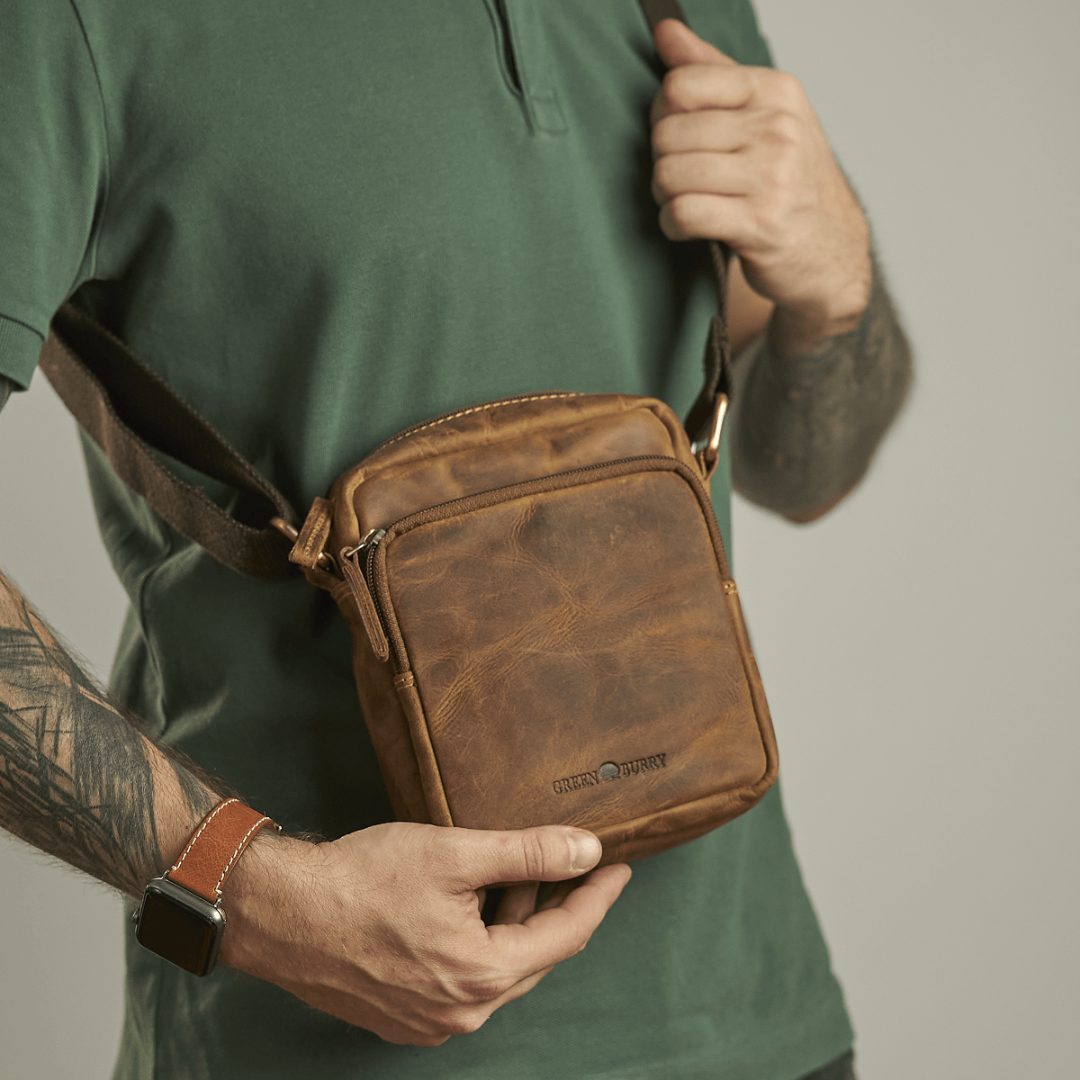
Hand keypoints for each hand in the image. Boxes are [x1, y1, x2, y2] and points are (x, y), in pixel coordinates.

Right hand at [220, 821, 630, 1045]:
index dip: (598, 896)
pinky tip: (474, 907)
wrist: (280, 913)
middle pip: (535, 956)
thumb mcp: (455, 853)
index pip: (567, 936)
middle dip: (560, 909)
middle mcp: (462, 1011)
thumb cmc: (360, 881)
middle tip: (576, 868)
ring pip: (498, 969)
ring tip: (521, 877)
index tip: (619, 868)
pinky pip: (463, 981)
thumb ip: (528, 853)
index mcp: (483, 974)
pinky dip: (480, 944)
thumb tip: (586, 849)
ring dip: (517, 925)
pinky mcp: (403, 1017)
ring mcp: (430, 1021)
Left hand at [650, 19, 870, 354]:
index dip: (663, 114)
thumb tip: (665, 32)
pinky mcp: (759, 223)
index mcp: (775, 92)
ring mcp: (772, 177)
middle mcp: (778, 129)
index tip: (677, 135)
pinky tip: (686, 226)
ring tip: (684, 201)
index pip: (681, 85)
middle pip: (668, 134)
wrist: (829, 250)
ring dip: (664, 196)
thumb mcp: (763, 116)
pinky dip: (672, 224)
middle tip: (680, 178)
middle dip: (662, 160)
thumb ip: (711, 72)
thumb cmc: (789, 182)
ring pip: (671, 174)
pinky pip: (683, 213)